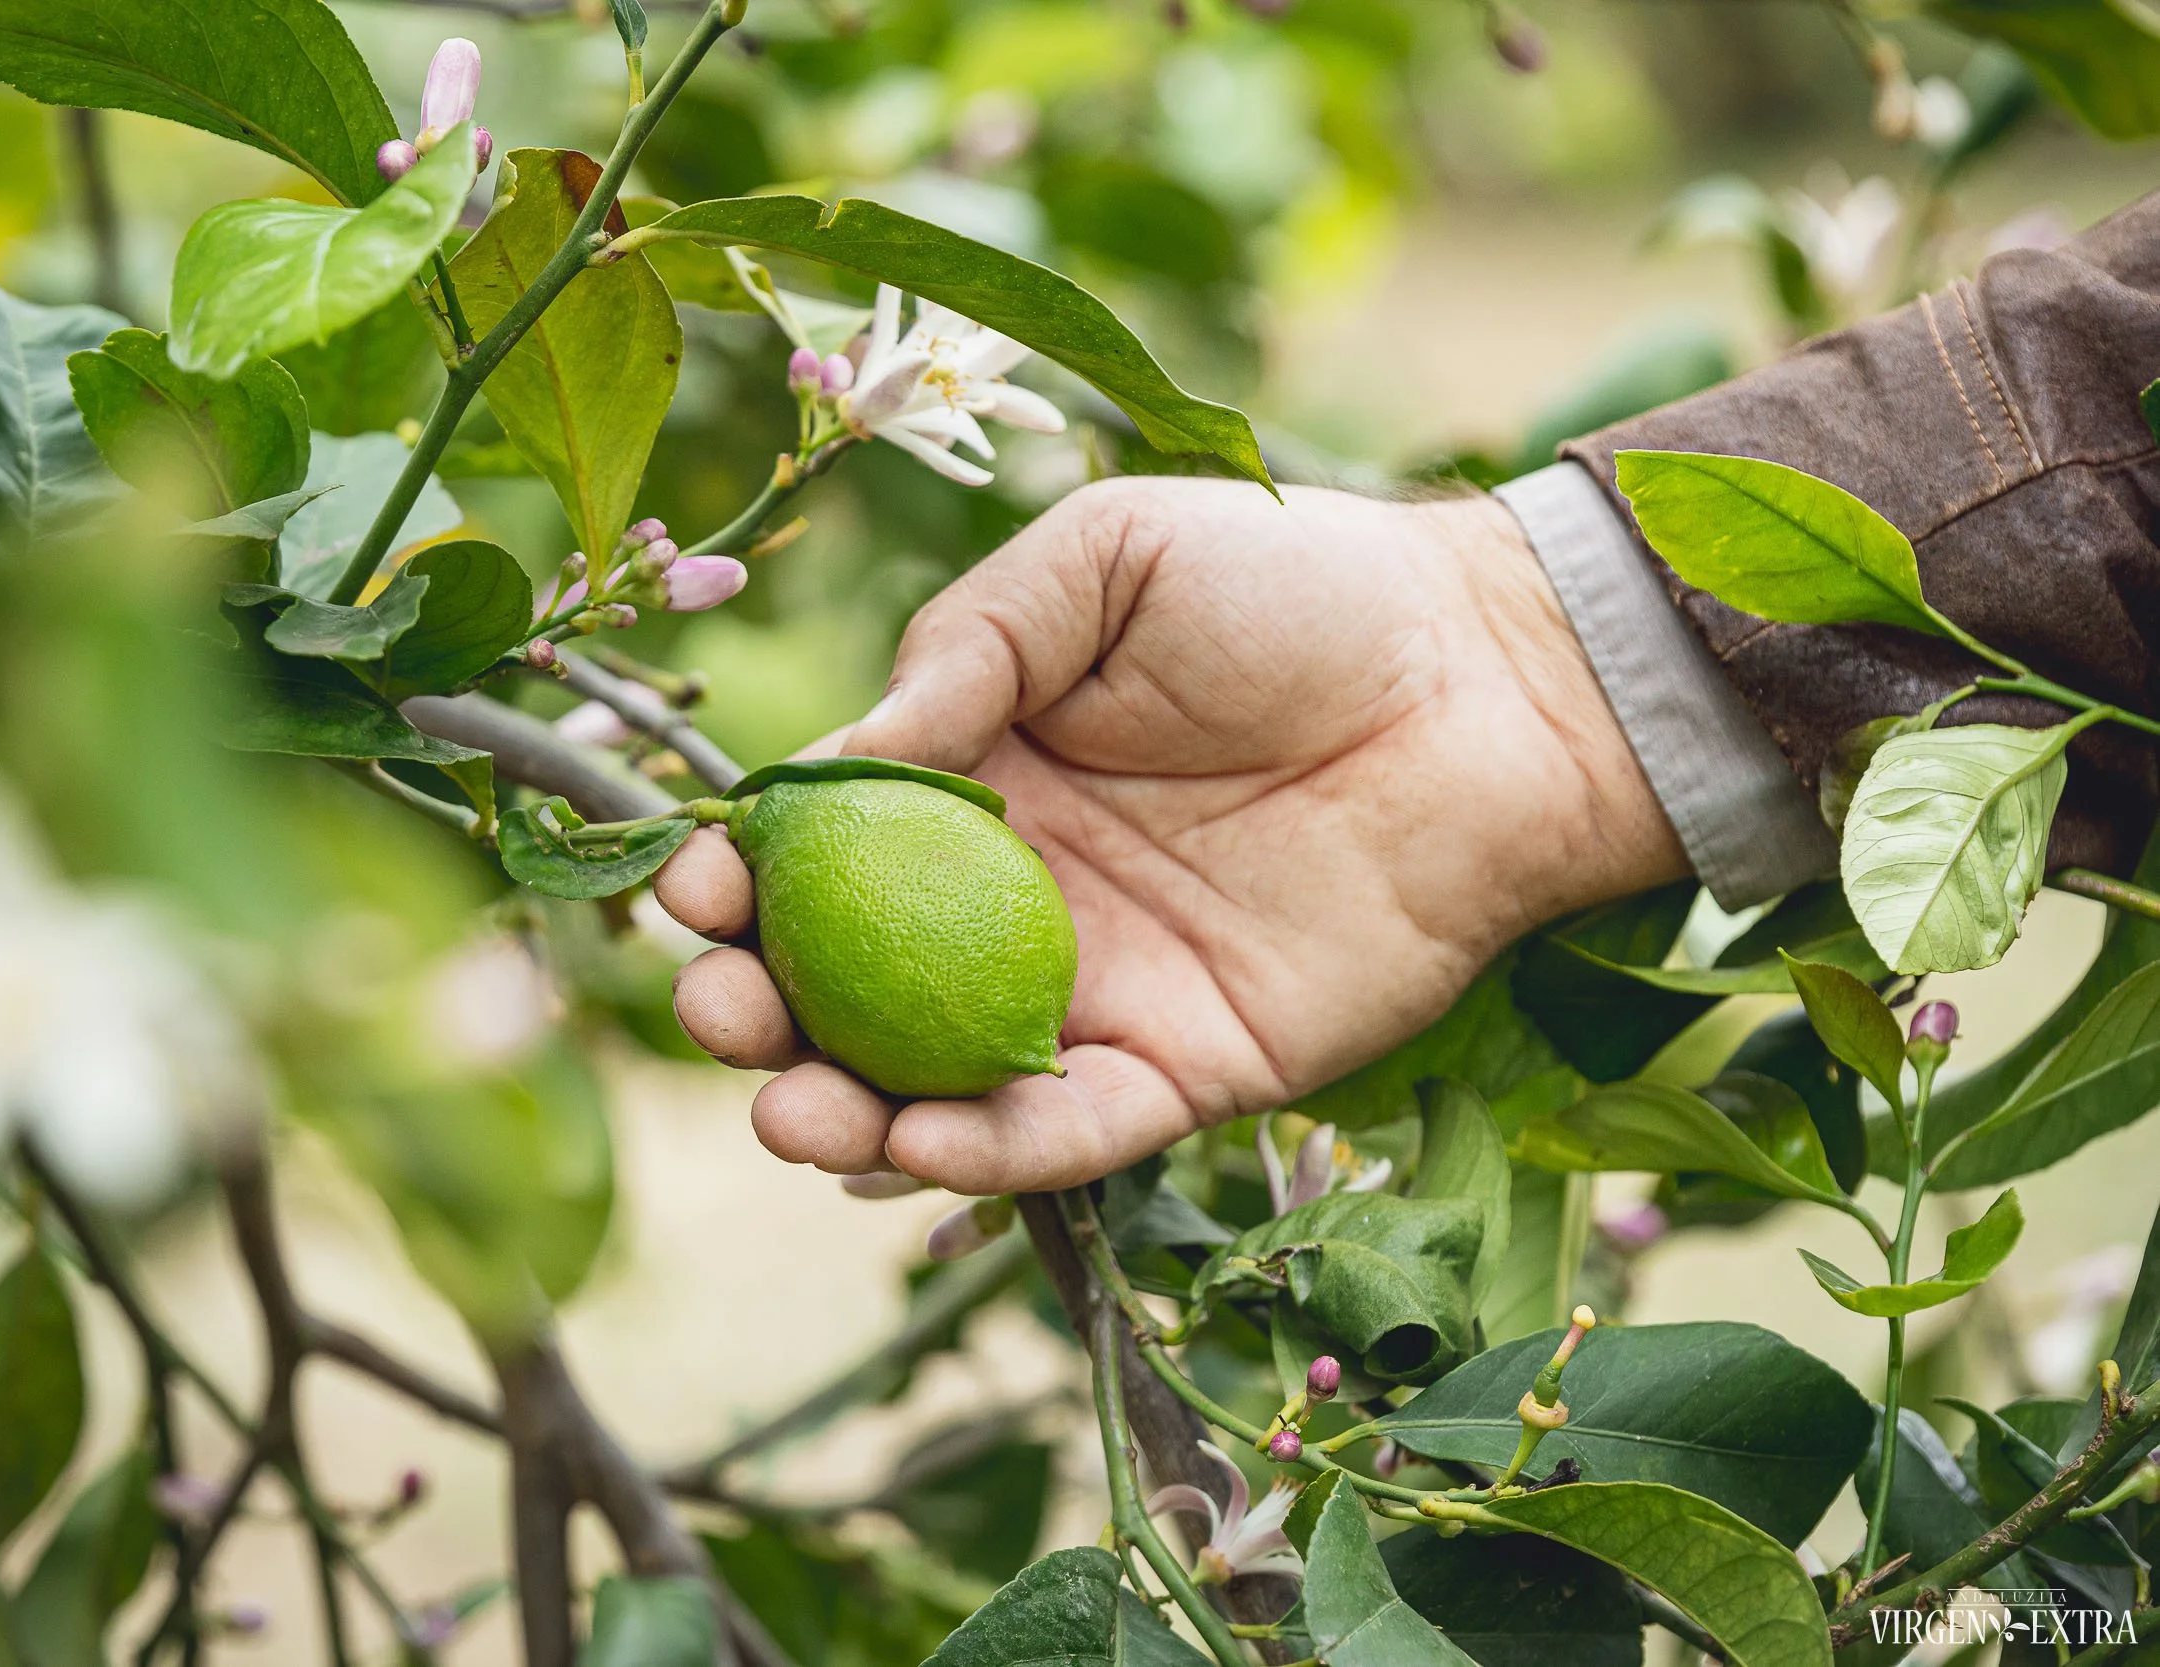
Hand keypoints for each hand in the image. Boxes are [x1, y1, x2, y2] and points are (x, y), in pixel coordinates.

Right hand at [655, 477, 1682, 1194]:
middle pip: (844, 985)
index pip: (818, 849)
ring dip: (841, 1116)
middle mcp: (1012, 899)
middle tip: (721, 1011)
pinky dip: (985, 1155)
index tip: (690, 885)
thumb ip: (967, 646)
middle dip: (754, 1013)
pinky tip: (916, 1145)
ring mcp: (1093, 993)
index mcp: (976, 774)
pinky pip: (1067, 1135)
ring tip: (788, 1113)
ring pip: (929, 1084)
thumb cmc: (1299, 591)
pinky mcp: (1187, 1069)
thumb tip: (840, 759)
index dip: (737, 877)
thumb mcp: (1106, 565)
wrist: (1490, 682)